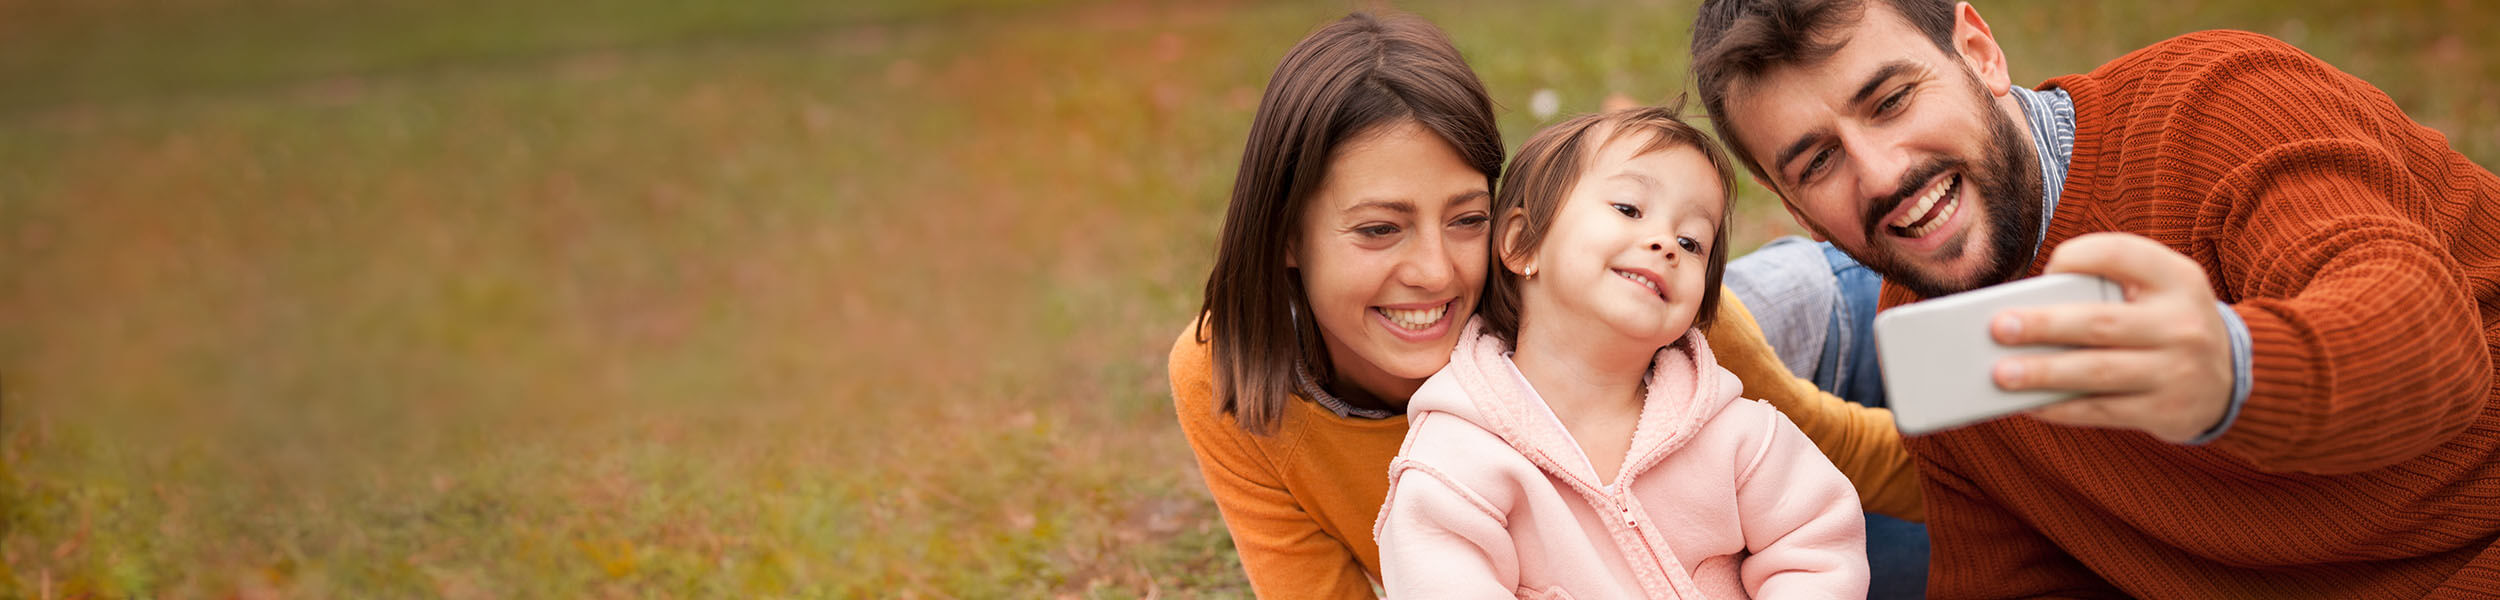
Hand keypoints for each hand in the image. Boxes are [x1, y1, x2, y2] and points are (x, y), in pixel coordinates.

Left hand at [1989, 233, 2232, 442]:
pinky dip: (2059, 407)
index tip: (2048, 267)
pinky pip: (2101, 410)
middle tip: (1998, 327)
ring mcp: (2176, 371)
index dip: (2081, 255)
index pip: (2122, 254)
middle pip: (2100, 323)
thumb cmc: (2165, 322)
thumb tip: (2025, 309)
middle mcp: (2181, 323)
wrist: (2231, 378)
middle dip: (2044, 326)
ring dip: (2043, 374)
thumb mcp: (2157, 290)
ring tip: (1999, 373)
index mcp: (2177, 278)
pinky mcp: (2164, 412)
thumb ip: (2106, 285)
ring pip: (2097, 372)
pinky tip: (2026, 403)